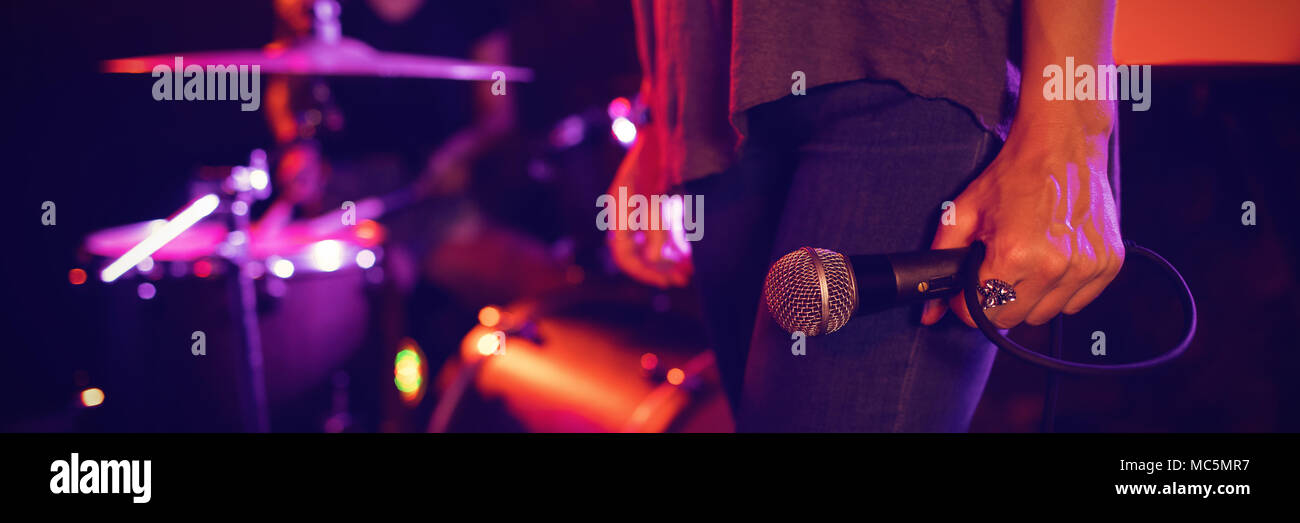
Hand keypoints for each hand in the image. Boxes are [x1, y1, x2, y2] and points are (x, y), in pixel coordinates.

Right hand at [606, 125, 691, 287]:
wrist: (671, 117)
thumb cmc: (663, 151)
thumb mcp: (660, 189)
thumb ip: (656, 226)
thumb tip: (653, 260)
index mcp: (620, 207)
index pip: (624, 254)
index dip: (644, 272)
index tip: (667, 281)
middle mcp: (627, 210)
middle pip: (637, 253)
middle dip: (659, 269)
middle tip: (684, 280)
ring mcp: (642, 205)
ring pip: (652, 244)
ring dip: (670, 259)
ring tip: (691, 271)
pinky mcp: (657, 199)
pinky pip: (663, 231)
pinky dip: (676, 243)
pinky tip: (691, 252)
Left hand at [921, 118, 1123, 328]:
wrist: (1061, 144)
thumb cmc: (1013, 175)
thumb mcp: (963, 212)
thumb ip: (941, 262)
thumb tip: (929, 313)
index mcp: (1014, 254)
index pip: (981, 312)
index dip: (967, 301)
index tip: (970, 286)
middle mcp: (1053, 267)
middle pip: (1011, 319)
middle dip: (995, 301)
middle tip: (995, 270)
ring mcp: (1085, 267)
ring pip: (1043, 316)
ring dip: (1029, 297)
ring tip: (1025, 262)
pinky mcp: (1108, 265)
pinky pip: (1075, 304)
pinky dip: (1061, 291)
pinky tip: (1051, 261)